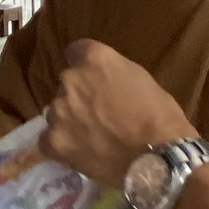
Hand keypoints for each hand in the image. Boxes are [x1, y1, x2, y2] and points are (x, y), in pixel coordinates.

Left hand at [43, 41, 195, 186]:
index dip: (85, 68)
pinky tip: (79, 153)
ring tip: (91, 139)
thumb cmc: (159, 116)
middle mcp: (70, 80)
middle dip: (79, 96)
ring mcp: (58, 111)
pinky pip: (48, 141)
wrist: (157, 156)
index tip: (94, 80)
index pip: (75, 52)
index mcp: (94, 59)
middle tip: (97, 114)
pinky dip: (61, 146)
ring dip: (69, 121)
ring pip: (57, 113)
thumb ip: (113, 75)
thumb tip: (104, 84)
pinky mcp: (53, 141)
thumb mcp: (140, 79)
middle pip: (66, 84)